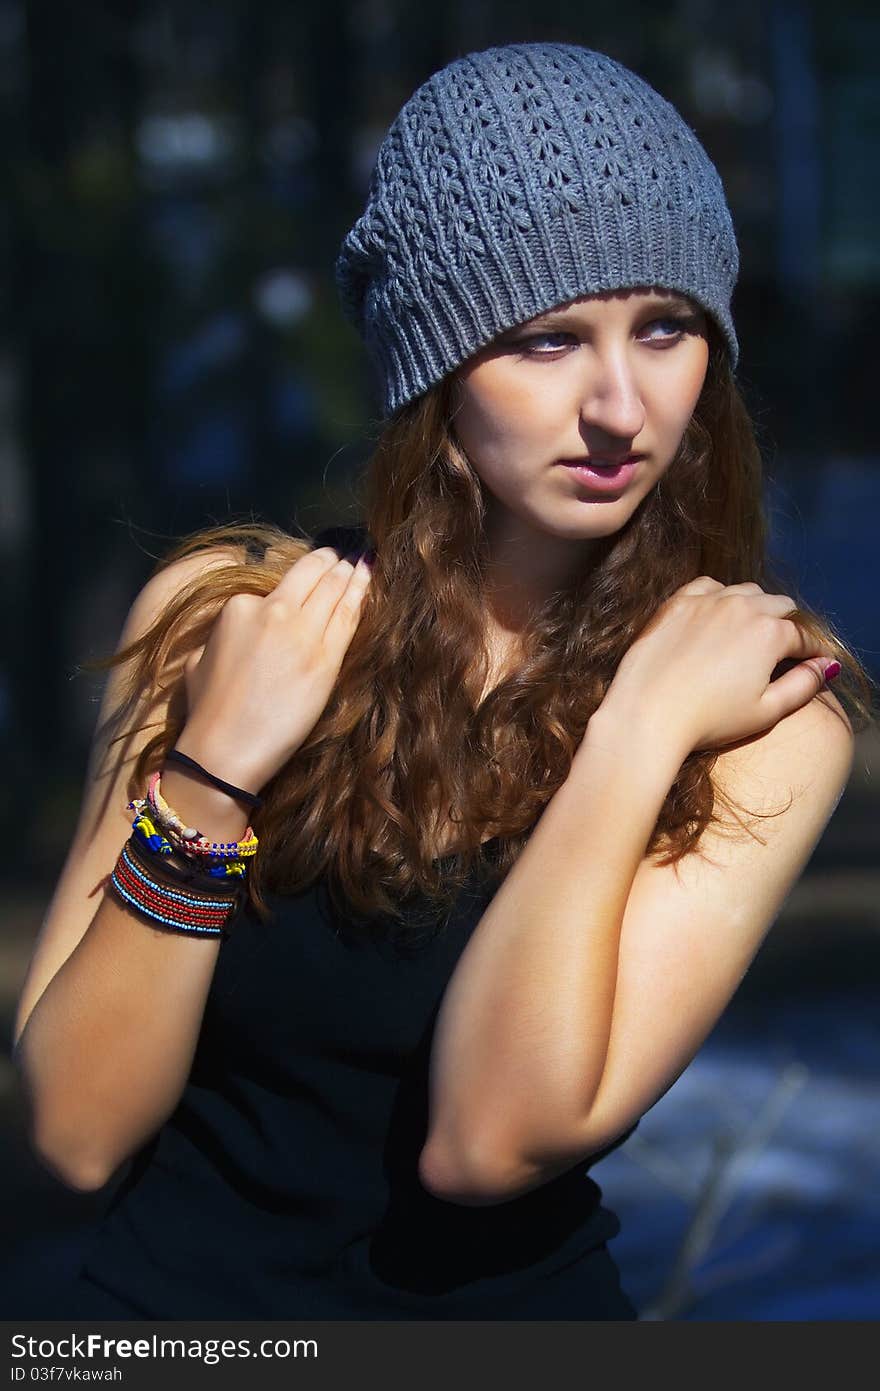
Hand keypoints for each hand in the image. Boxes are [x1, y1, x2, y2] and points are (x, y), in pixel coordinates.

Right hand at [176, 547, 373, 793]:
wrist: (226, 747)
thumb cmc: (208, 710)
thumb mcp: (200, 658)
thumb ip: (223, 634)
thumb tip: (238, 628)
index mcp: (239, 607)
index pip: (278, 585)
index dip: (299, 577)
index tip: (313, 572)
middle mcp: (272, 610)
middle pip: (310, 575)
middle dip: (330, 561)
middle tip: (343, 555)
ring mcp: (302, 632)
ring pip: (333, 590)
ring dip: (350, 572)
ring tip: (362, 560)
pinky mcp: (326, 657)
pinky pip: (348, 616)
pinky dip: (361, 593)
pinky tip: (369, 579)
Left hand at [599, 577, 835, 755]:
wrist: (648, 715)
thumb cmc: (709, 721)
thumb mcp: (766, 711)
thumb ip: (803, 686)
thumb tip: (825, 666)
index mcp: (770, 633)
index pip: (803, 636)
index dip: (812, 651)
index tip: (813, 662)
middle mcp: (743, 607)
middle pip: (779, 606)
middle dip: (787, 625)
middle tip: (783, 648)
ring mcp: (708, 601)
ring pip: (746, 591)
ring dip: (755, 607)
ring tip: (750, 632)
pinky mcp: (677, 603)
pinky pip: (708, 586)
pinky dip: (719, 596)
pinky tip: (716, 615)